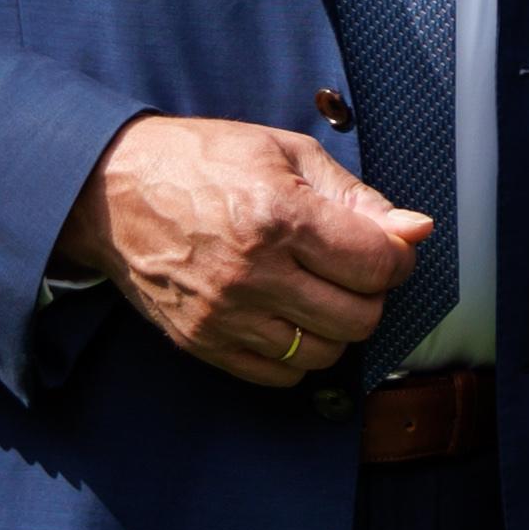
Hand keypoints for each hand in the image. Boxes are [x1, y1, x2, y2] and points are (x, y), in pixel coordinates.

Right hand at [58, 115, 423, 389]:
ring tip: (318, 291)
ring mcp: (223, 315)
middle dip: (371, 294)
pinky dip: (297, 354)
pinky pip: (278, 376)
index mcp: (278, 216)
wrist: (112, 191)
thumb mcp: (286, 153)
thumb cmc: (202, 161)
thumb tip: (416, 230)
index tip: (389, 247)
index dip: (398, 258)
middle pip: (358, 317)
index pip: (376, 265)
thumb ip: (357, 197)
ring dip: (336, 327)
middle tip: (352, 268)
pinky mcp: (200, 342)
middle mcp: (251, 273)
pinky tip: (288, 316)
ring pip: (323, 353)